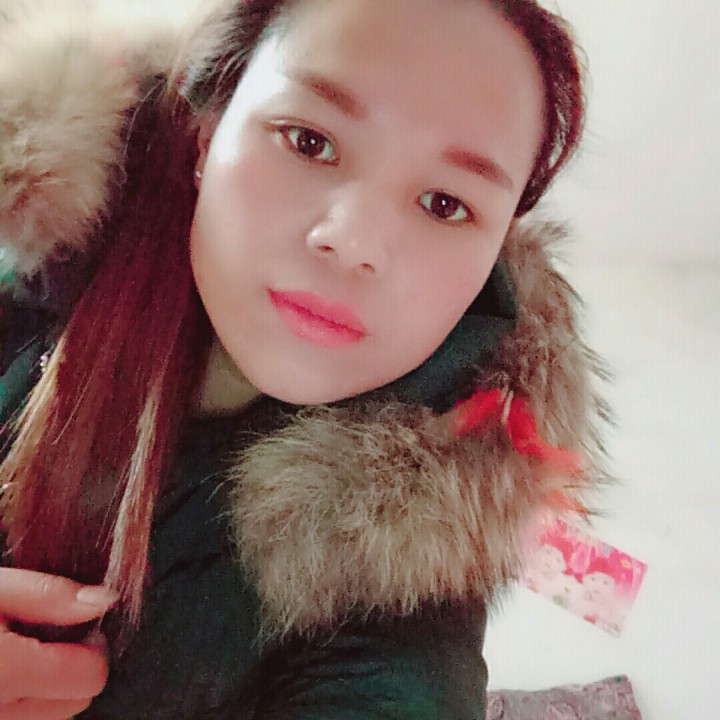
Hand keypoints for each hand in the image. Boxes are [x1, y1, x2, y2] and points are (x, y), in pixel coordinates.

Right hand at [0, 568, 116, 719]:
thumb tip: (104, 600)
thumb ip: (47, 595)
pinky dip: (29, 696)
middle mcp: (0, 713)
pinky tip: (13, 667)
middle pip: (77, 700)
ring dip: (51, 685)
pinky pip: (28, 717)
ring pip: (54, 714)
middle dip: (75, 665)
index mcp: (6, 672)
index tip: (81, 621)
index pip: (90, 677)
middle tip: (47, 633)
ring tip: (25, 650)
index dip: (94, 645)